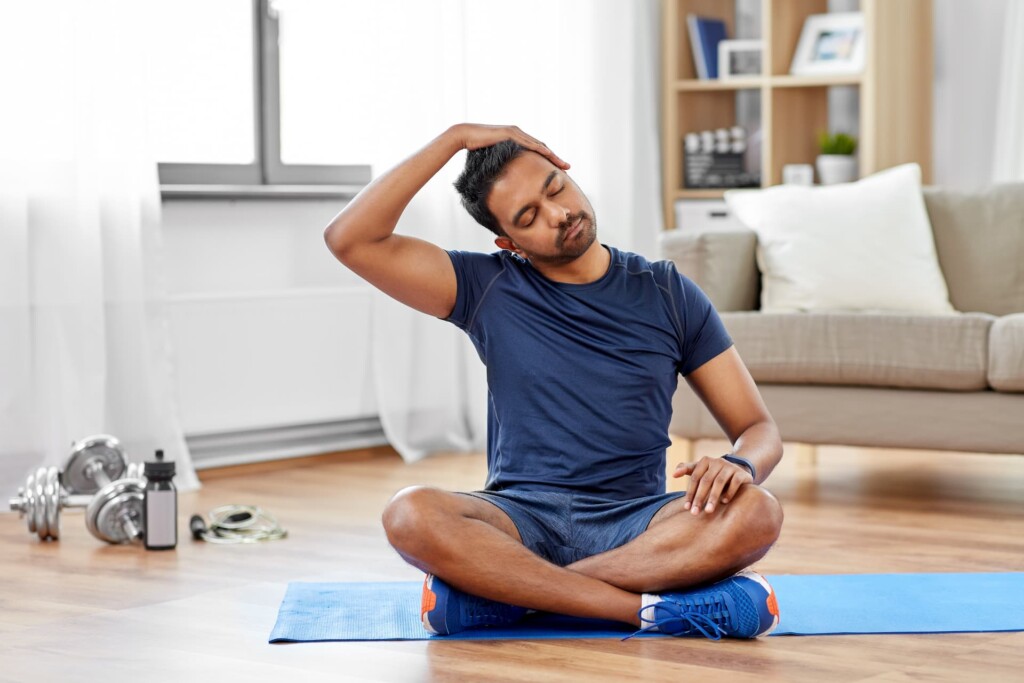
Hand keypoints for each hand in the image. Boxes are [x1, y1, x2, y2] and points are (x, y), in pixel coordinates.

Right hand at [449, 123, 569, 169]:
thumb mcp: (493, 158)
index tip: (559, 169)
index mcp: (517, 139)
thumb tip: (505, 177)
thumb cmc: (475, 148)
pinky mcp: (510, 133)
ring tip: (563, 165)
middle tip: (568, 167)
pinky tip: (549, 155)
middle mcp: (519, 133)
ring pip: (539, 145)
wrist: (465, 136)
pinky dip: (540, 149)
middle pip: (542, 147)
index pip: (537, 150)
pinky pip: (528, 143)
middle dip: (556, 158)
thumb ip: (502, 163)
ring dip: (553, 155)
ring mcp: (516, 132)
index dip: (549, 159)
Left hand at [673, 456, 752, 516]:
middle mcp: (718, 461)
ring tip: (708, 511)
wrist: (738, 471)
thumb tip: (673, 474)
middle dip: (699, 498)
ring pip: (719, 482)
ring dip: (713, 497)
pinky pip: (735, 483)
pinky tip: (724, 502)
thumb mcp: (700, 470)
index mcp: (705, 461)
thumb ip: (686, 470)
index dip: (690, 493)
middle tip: (695, 513)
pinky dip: (729, 492)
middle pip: (706, 481)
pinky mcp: (741, 474)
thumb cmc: (714, 474)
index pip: (695, 478)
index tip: (687, 508)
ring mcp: (730, 467)